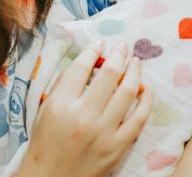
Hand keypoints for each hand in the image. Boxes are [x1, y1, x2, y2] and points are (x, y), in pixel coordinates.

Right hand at [17, 40, 152, 176]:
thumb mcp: (44, 109)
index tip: (100, 43)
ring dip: (135, 71)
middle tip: (122, 47)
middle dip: (118, 54)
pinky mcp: (118, 147)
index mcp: (61, 105)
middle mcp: (84, 116)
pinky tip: (145, 88)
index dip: (93, 50)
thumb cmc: (45, 143)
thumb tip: (88, 62)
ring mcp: (104, 132)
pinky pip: (139, 118)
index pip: (81, 67)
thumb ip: (63, 84)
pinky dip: (146, 99)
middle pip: (109, 74)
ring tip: (135, 62)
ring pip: (128, 91)